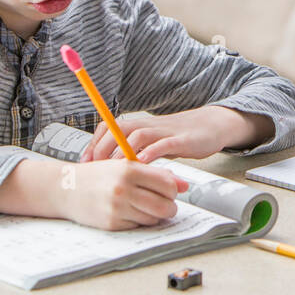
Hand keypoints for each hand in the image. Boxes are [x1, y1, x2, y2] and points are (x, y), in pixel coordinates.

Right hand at [58, 159, 189, 230]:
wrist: (65, 188)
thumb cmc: (97, 175)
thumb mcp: (126, 165)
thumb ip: (156, 173)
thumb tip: (184, 185)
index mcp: (129, 170)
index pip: (167, 184)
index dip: (173, 189)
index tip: (169, 190)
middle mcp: (123, 189)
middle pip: (165, 206)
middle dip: (169, 207)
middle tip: (164, 204)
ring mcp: (117, 208)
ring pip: (153, 218)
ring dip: (154, 215)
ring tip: (144, 206)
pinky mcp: (111, 224)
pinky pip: (138, 226)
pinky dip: (138, 221)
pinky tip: (129, 212)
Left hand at [78, 107, 249, 163]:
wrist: (209, 126)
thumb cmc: (178, 136)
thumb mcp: (151, 142)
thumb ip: (132, 151)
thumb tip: (109, 166)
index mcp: (138, 125)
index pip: (108, 128)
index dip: (94, 143)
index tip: (84, 161)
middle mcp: (147, 125)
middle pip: (118, 131)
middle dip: (103, 149)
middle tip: (95, 169)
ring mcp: (163, 131)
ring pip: (137, 136)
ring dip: (123, 152)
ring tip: (114, 169)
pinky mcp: (180, 140)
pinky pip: (162, 145)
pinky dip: (150, 153)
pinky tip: (143, 165)